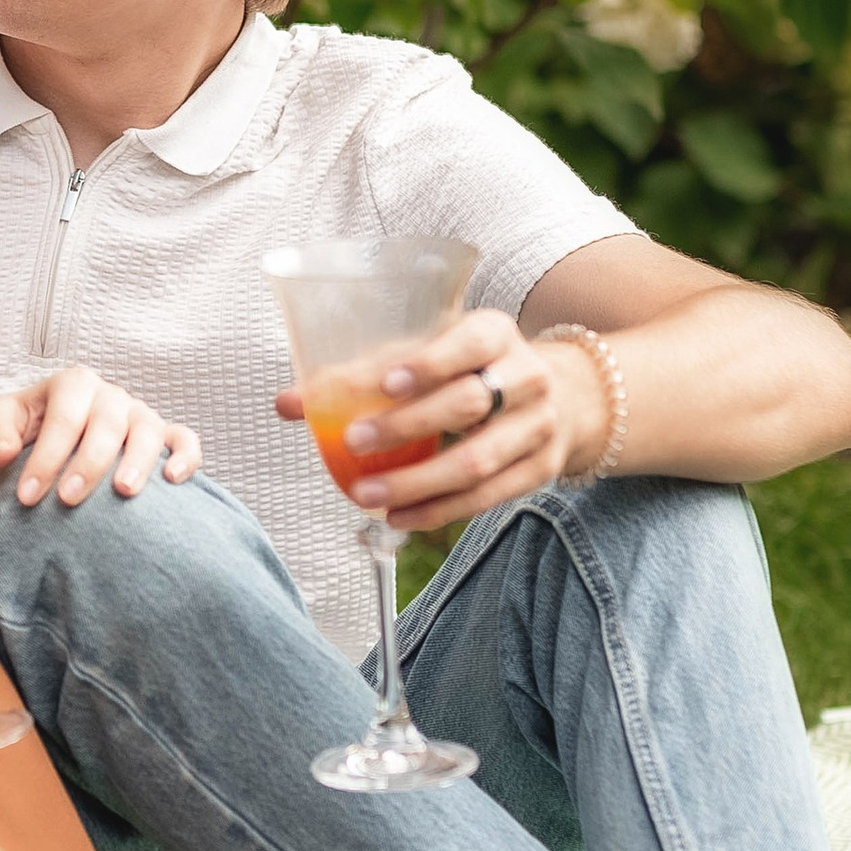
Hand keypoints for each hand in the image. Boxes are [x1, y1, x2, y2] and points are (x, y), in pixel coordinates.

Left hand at [0, 364, 202, 507]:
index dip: (45, 457)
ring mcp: (140, 414)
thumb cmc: (23, 440)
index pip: (63, 417)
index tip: (26, 497)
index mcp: (71, 385)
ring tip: (123, 492)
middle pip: (106, 423)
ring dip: (138, 460)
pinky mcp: (165, 437)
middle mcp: (109, 395)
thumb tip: (5, 454)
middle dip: (87, 463)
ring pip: (149, 430)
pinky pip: (184, 440)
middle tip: (68, 499)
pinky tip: (172, 480)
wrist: (51, 458)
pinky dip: (185, 456)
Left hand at [275, 310, 607, 534]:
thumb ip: (362, 373)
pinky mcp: (538, 470)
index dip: (430, 364)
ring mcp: (538, 426)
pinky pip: (485, 497)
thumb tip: (287, 403)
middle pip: (469, 403)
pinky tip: (399, 516)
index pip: (468, 344)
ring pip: (477, 460)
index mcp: (494, 333)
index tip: (387, 382)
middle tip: (354, 441)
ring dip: (416, 481)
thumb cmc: (470, 369)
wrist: (562, 395)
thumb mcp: (429, 353)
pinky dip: (437, 510)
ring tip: (365, 493)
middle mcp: (525, 376)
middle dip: (408, 426)